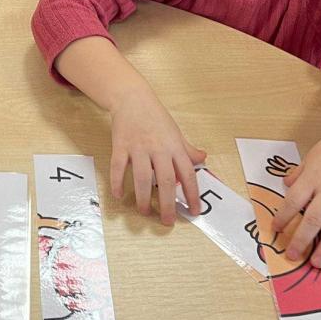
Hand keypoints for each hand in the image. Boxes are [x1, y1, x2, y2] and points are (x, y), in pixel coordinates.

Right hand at [108, 88, 205, 225]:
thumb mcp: (176, 132)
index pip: (188, 174)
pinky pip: (119, 168)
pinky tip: (119, 195)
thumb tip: (202, 159)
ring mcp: (139, 148)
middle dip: (167, 204)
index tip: (194, 211)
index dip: (192, 194)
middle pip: (166, 180)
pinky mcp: (121, 146)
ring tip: (144, 212)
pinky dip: (118, 182)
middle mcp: (158, 149)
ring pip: (143, 178)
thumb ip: (188, 149)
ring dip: (143, 198)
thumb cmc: (156, 117)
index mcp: (174, 147)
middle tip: (167, 221)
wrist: (132, 98)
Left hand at [270, 106, 320, 266]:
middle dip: (302, 240)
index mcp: (314, 178)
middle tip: (293, 256)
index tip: (275, 230)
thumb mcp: (310, 157)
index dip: (283, 217)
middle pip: (314, 219)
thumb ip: (298, 174)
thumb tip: (285, 185)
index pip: (294, 201)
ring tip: (317, 263)